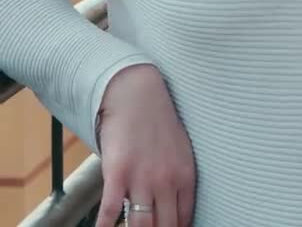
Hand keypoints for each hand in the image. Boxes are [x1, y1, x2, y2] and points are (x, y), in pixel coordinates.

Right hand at [95, 64, 195, 226]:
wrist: (135, 93)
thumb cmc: (156, 121)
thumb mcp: (179, 150)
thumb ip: (177, 180)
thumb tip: (171, 209)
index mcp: (184, 176)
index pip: (183, 221)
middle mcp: (166, 181)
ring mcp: (141, 179)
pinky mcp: (117, 174)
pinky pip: (110, 212)